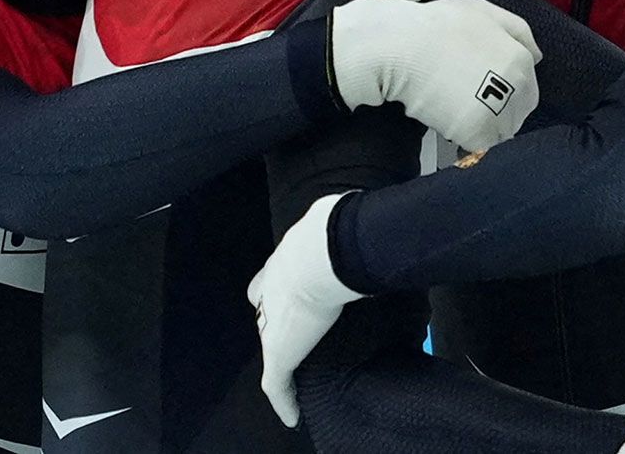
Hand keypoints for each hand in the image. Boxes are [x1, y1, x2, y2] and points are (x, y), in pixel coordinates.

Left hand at [248, 193, 364, 427]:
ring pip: (271, 344)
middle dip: (273, 317)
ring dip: (280, 355)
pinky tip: (291, 415)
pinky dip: (284, 400)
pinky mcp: (278, 354)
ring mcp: (271, 324)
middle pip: (263, 309)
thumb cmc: (331, 232)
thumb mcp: (334, 220)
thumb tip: (361, 209)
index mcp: (282, 262)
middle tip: (289, 328)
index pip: (266, 282)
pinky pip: (277, 384)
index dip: (270, 289)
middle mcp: (270, 291)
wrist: (324, 252)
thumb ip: (341, 221)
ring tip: (291, 369)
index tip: (275, 293)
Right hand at [331, 0, 540, 150]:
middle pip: (518, 114)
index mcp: (520, 60)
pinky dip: (465, 141)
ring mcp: (498, 111)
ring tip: (454, 111)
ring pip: (501, 133)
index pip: (528, 90)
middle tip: (466, 103)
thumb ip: (516, 31)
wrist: (400, 46)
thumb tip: (537, 56)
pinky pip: (479, 146)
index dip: (505, 93)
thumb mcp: (482, 11)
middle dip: (498, 112)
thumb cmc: (435, 25)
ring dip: (483, 128)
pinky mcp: (475, 132)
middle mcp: (516, 87)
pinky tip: (446, 123)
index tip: (483, 92)